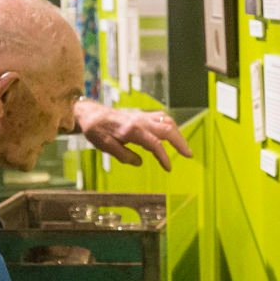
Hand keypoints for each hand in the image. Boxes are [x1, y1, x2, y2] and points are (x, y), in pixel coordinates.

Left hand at [73, 100, 192, 170]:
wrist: (90, 112)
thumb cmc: (96, 130)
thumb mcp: (105, 146)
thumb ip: (123, 155)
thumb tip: (139, 162)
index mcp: (131, 130)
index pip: (154, 144)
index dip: (163, 157)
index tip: (168, 167)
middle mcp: (140, 120)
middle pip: (167, 128)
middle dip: (180, 142)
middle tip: (189, 154)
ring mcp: (141, 115)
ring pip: (166, 120)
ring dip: (177, 133)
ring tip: (183, 146)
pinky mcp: (141, 114)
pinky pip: (160, 117)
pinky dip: (170, 126)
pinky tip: (172, 134)